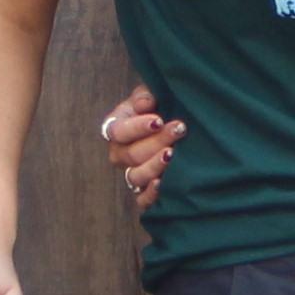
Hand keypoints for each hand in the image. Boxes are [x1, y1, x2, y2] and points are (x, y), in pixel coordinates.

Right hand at [96, 86, 181, 217]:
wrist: (175, 123)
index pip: (118, 131)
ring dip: (154, 166)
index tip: (159, 120)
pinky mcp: (145, 191)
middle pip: (131, 154)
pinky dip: (151, 195)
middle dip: (156, 142)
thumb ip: (145, 96)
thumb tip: (146, 103)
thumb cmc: (160, 106)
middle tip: (179, 129)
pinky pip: (142, 200)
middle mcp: (120, 153)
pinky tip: (163, 183)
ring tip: (173, 154)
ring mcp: (131, 173)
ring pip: (135, 177)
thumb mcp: (152, 94)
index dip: (137, 127)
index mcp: (116, 128)